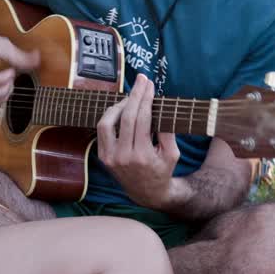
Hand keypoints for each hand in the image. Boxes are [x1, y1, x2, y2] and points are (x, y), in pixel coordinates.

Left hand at [96, 74, 180, 208]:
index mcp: (142, 155)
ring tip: (130, 97)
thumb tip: (159, 107)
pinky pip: (102, 131)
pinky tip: (120, 110)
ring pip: (106, 123)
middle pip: (126, 117)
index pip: (142, 119)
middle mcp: (123, 157)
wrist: (147, 193)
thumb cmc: (163, 170)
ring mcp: (110, 158)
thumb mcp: (173, 154)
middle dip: (134, 95)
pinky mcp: (103, 157)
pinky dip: (110, 117)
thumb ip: (167, 133)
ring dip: (118, 105)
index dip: (145, 98)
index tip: (149, 84)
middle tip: (141, 80)